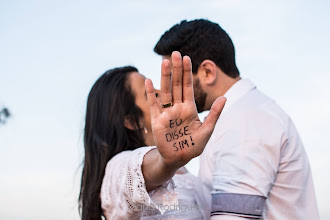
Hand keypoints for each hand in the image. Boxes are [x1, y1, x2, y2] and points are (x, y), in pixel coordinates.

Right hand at [145, 51, 225, 167]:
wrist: (178, 158)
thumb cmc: (194, 146)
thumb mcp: (207, 131)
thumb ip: (215, 114)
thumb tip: (225, 97)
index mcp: (189, 108)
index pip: (188, 86)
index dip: (187, 73)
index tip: (187, 58)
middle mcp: (177, 107)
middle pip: (176, 84)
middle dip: (176, 69)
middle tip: (175, 53)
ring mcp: (166, 112)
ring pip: (165, 91)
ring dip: (164, 76)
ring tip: (164, 61)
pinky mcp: (156, 120)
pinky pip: (153, 104)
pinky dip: (151, 93)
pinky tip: (149, 81)